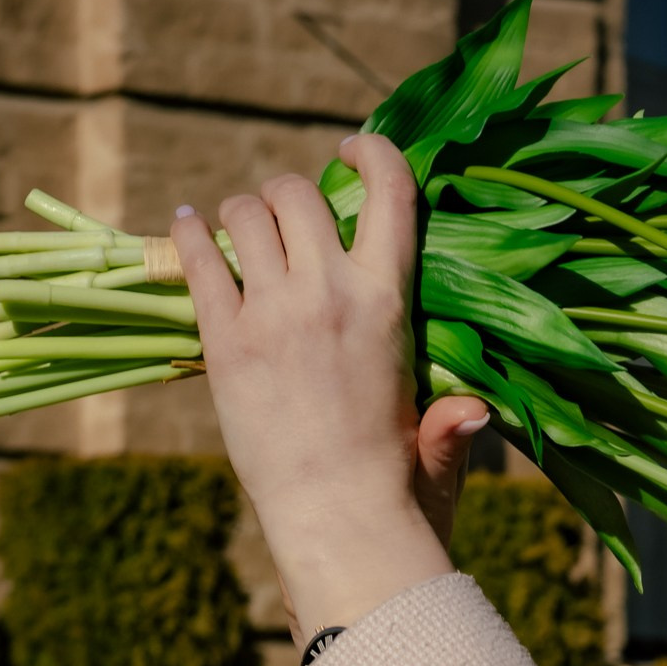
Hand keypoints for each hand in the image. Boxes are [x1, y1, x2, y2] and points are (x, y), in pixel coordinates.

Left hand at [171, 134, 493, 649]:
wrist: (338, 519)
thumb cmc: (399, 483)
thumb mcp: (439, 436)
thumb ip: (455, 416)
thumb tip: (476, 410)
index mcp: (389, 301)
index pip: (389, 192)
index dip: (373, 152)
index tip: (353, 146)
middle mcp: (330, 292)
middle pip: (298, 193)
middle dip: (290, 196)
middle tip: (289, 221)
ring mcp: (273, 311)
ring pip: (245, 213)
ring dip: (242, 215)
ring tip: (242, 236)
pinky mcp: (224, 337)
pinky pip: (197, 255)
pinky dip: (190, 234)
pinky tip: (192, 233)